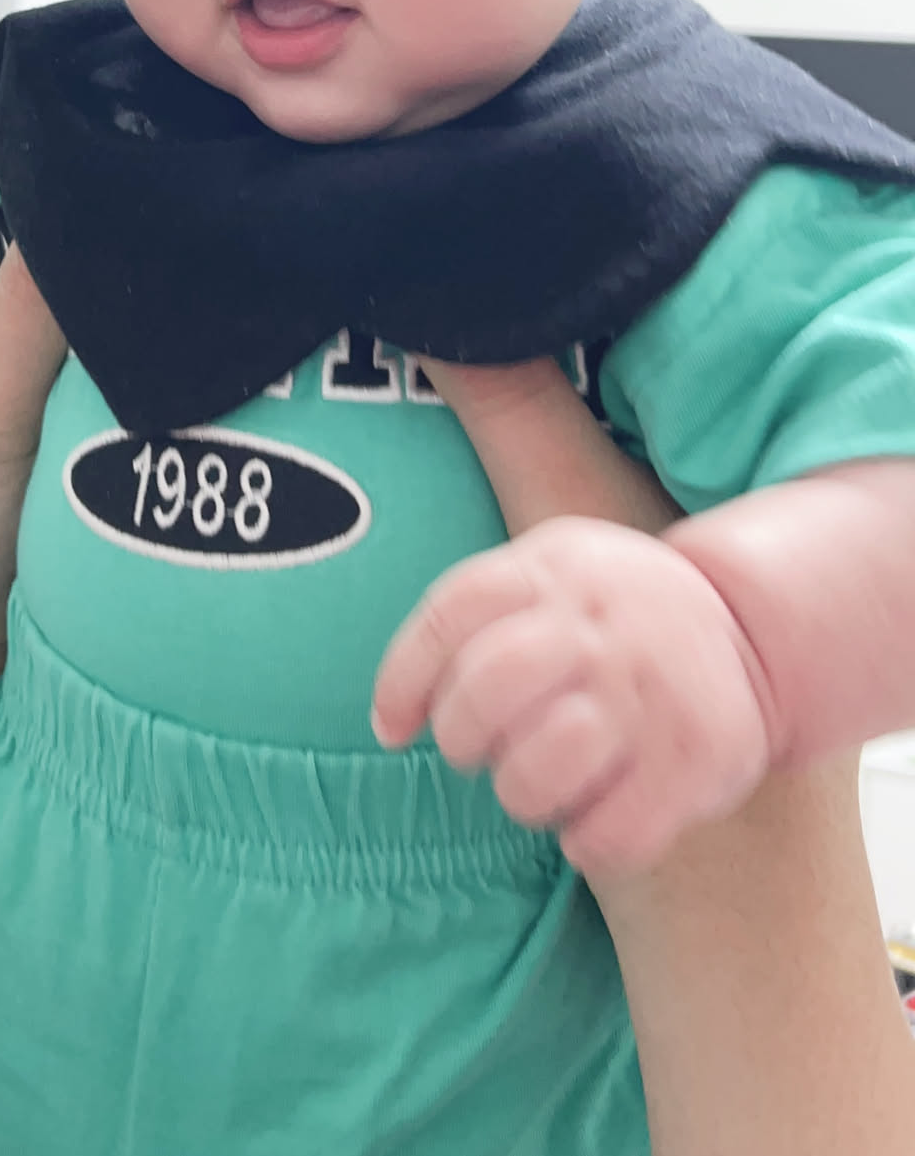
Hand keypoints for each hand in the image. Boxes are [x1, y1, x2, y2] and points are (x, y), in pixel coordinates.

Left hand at [370, 357, 779, 873]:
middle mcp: (610, 623)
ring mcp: (655, 700)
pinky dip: (590, 835)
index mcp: (571, 557)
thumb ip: (504, 415)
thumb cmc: (631, 594)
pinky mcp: (694, 774)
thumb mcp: (566, 490)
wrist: (763, 662)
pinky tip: (603, 801)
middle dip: (468, 742)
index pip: (457, 613)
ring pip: (529, 780)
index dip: (408, 676)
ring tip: (552, 766)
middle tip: (486, 743)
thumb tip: (428, 321)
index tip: (391, 723)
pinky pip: (596, 834)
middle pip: (480, 707)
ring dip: (529, 792)